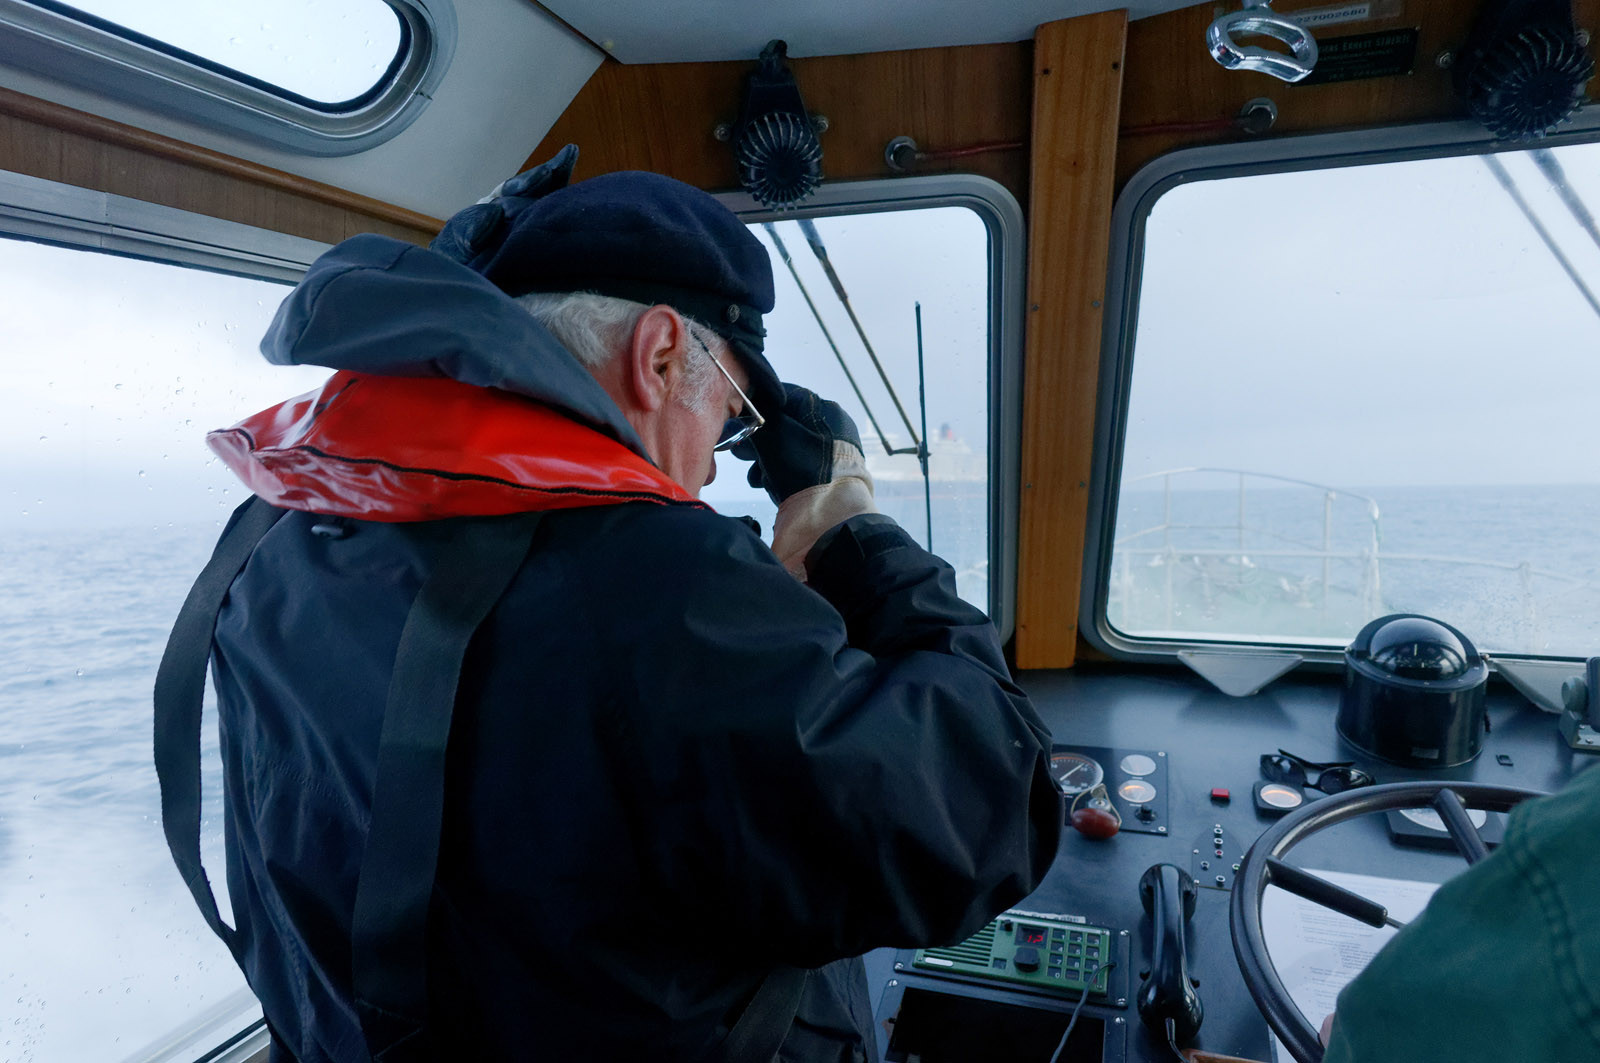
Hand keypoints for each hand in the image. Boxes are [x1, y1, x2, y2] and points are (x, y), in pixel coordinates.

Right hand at [734, 384, 865, 505]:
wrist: (829, 515)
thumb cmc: (803, 468)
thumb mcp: (776, 434)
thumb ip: (760, 414)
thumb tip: (748, 402)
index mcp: (826, 409)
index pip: (783, 396)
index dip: (756, 407)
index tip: (737, 421)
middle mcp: (832, 427)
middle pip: (784, 424)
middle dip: (758, 439)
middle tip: (739, 451)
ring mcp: (830, 452)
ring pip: (786, 446)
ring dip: (765, 459)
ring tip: (754, 475)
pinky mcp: (826, 475)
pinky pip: (795, 465)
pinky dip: (778, 472)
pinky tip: (765, 484)